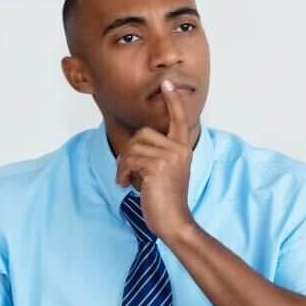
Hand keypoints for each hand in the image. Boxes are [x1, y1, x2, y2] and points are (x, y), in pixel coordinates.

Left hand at [115, 79, 194, 240]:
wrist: (174, 221)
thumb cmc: (165, 199)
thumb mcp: (165, 171)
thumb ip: (157, 154)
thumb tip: (135, 144)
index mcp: (183, 148)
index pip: (179, 119)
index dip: (173, 101)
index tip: (168, 83)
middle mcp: (179, 149)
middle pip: (142, 134)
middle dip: (129, 152)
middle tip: (128, 172)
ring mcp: (170, 157)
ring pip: (133, 148)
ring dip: (123, 166)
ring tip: (127, 181)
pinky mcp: (157, 167)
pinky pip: (129, 160)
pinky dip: (121, 173)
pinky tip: (125, 185)